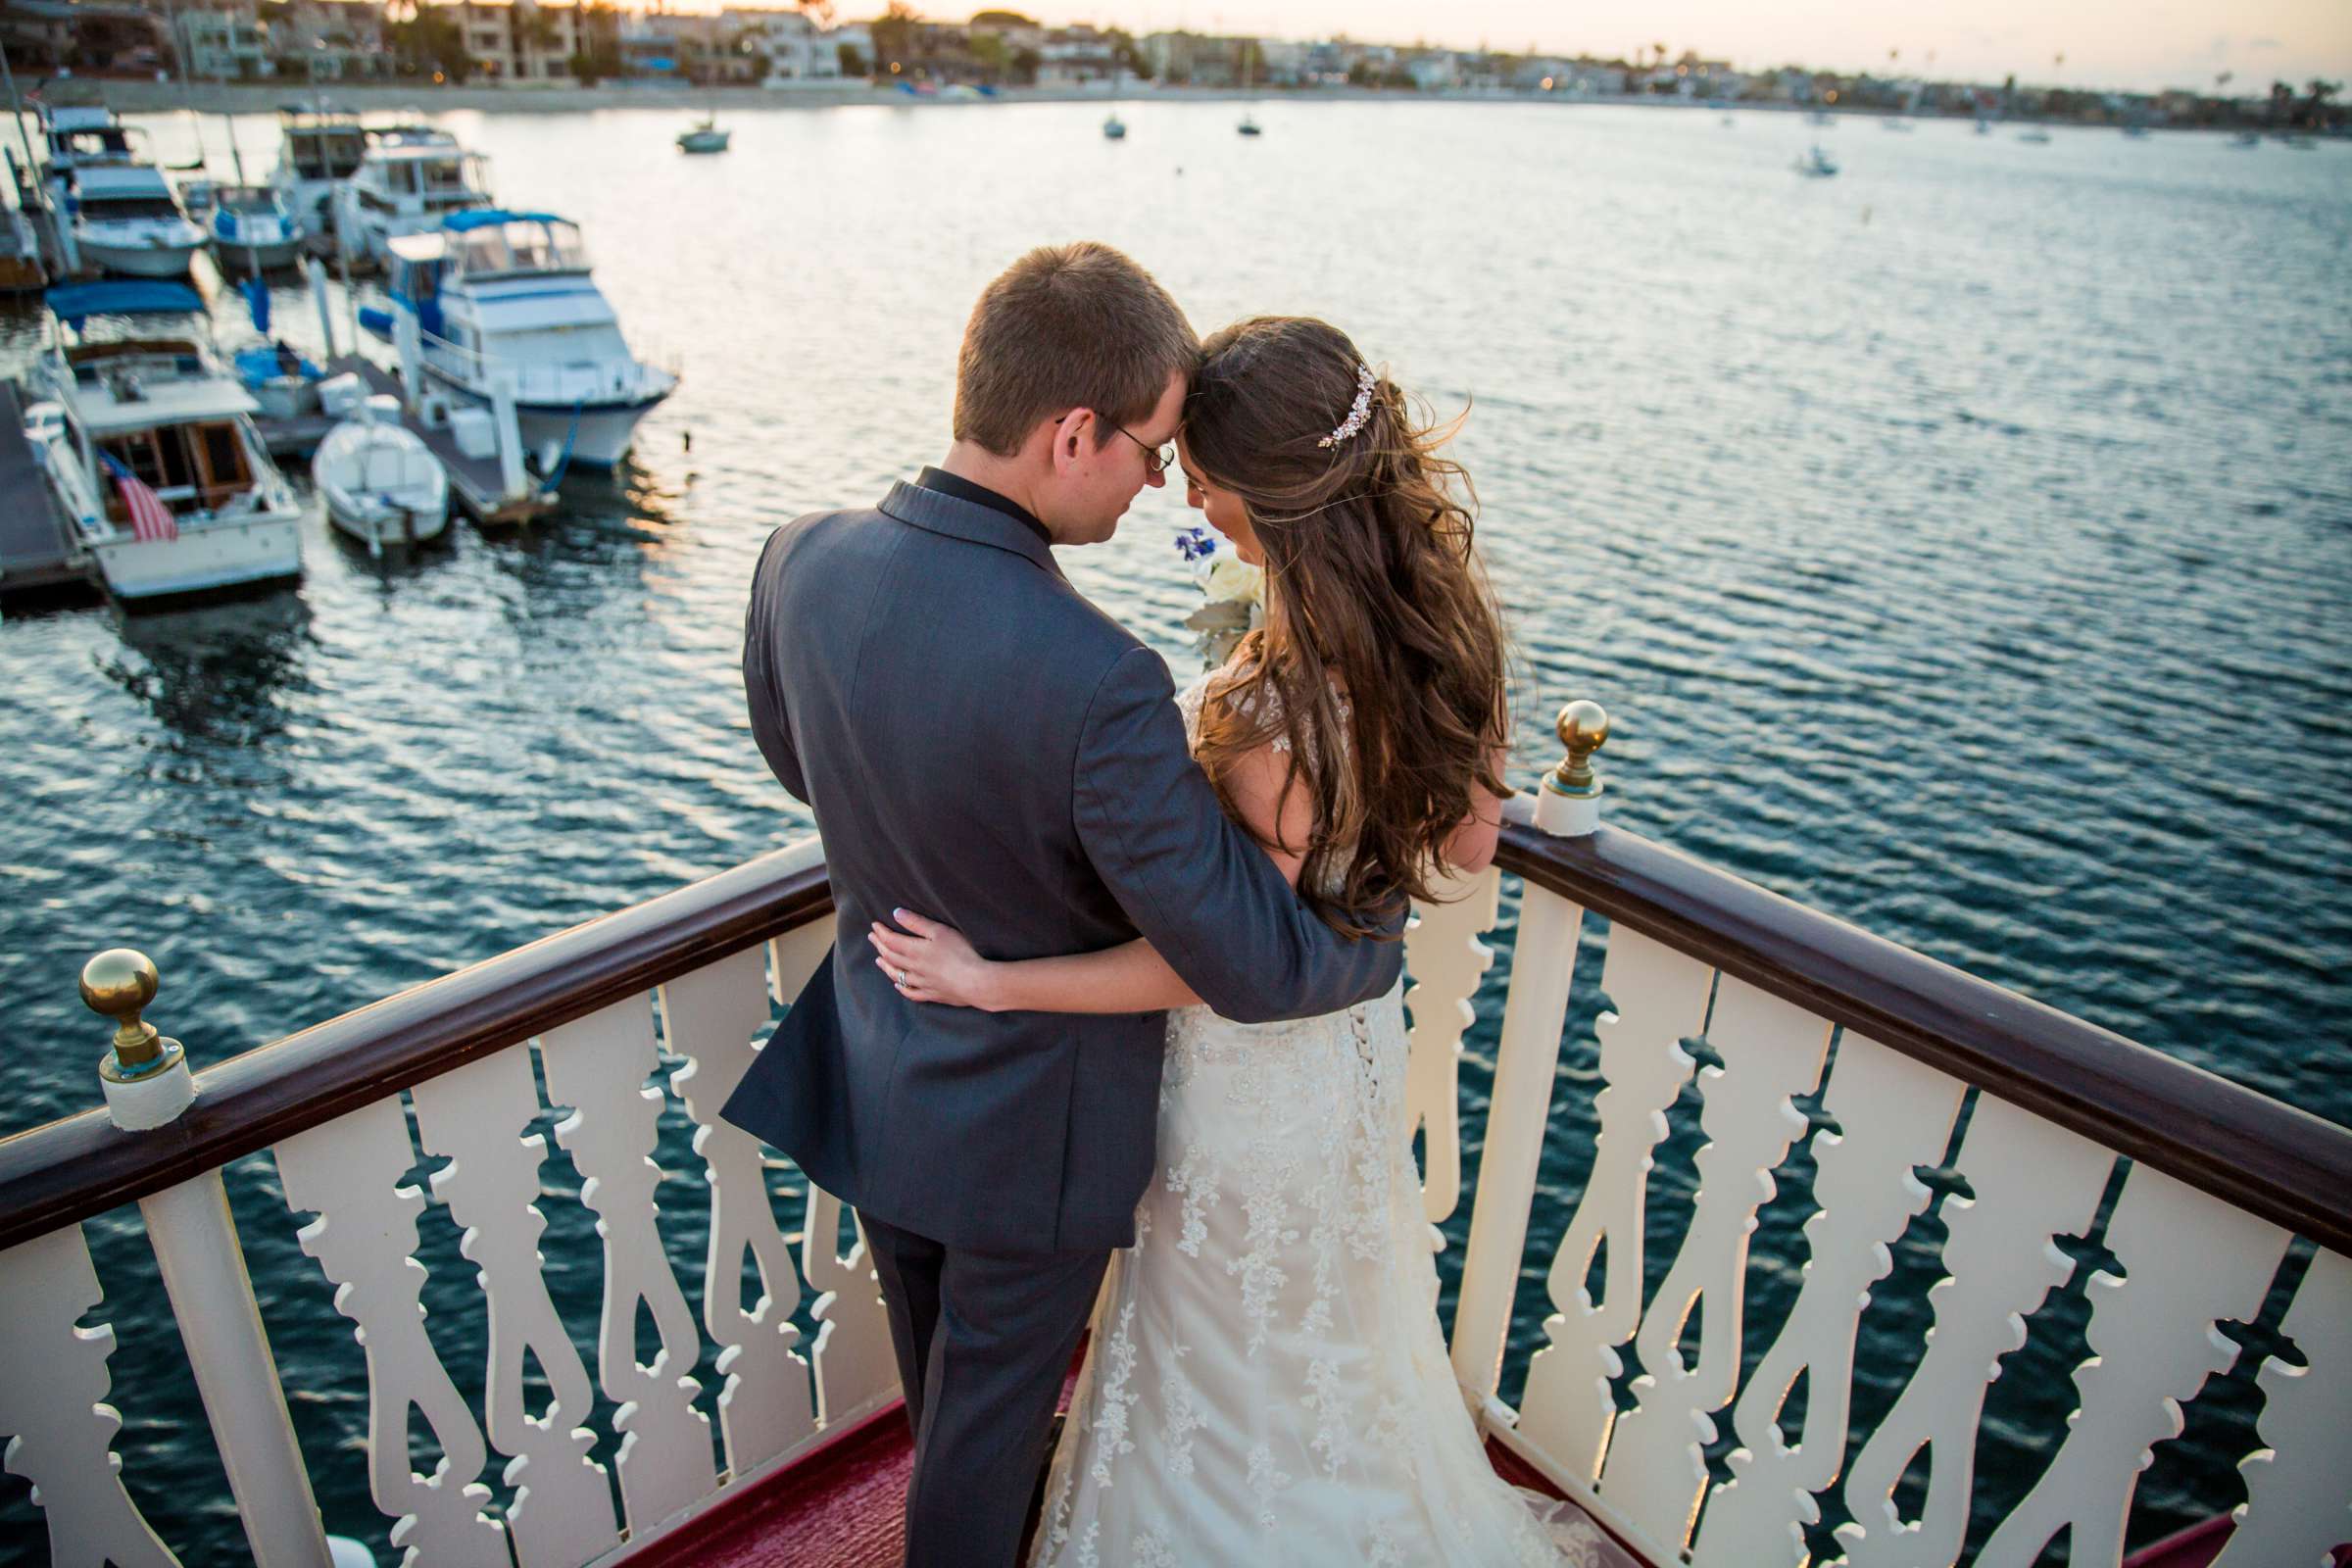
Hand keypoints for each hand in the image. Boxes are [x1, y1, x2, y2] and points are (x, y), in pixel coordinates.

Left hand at [868, 908, 1002, 1010]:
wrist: (976, 982)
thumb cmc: (961, 953)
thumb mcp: (940, 931)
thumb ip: (917, 923)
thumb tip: (896, 913)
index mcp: (916, 951)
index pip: (892, 940)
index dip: (881, 932)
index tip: (874, 925)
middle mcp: (915, 968)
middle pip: (892, 956)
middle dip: (880, 945)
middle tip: (872, 938)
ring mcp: (923, 983)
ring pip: (898, 975)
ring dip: (886, 966)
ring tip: (878, 960)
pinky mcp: (933, 994)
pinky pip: (912, 992)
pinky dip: (903, 988)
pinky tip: (899, 985)